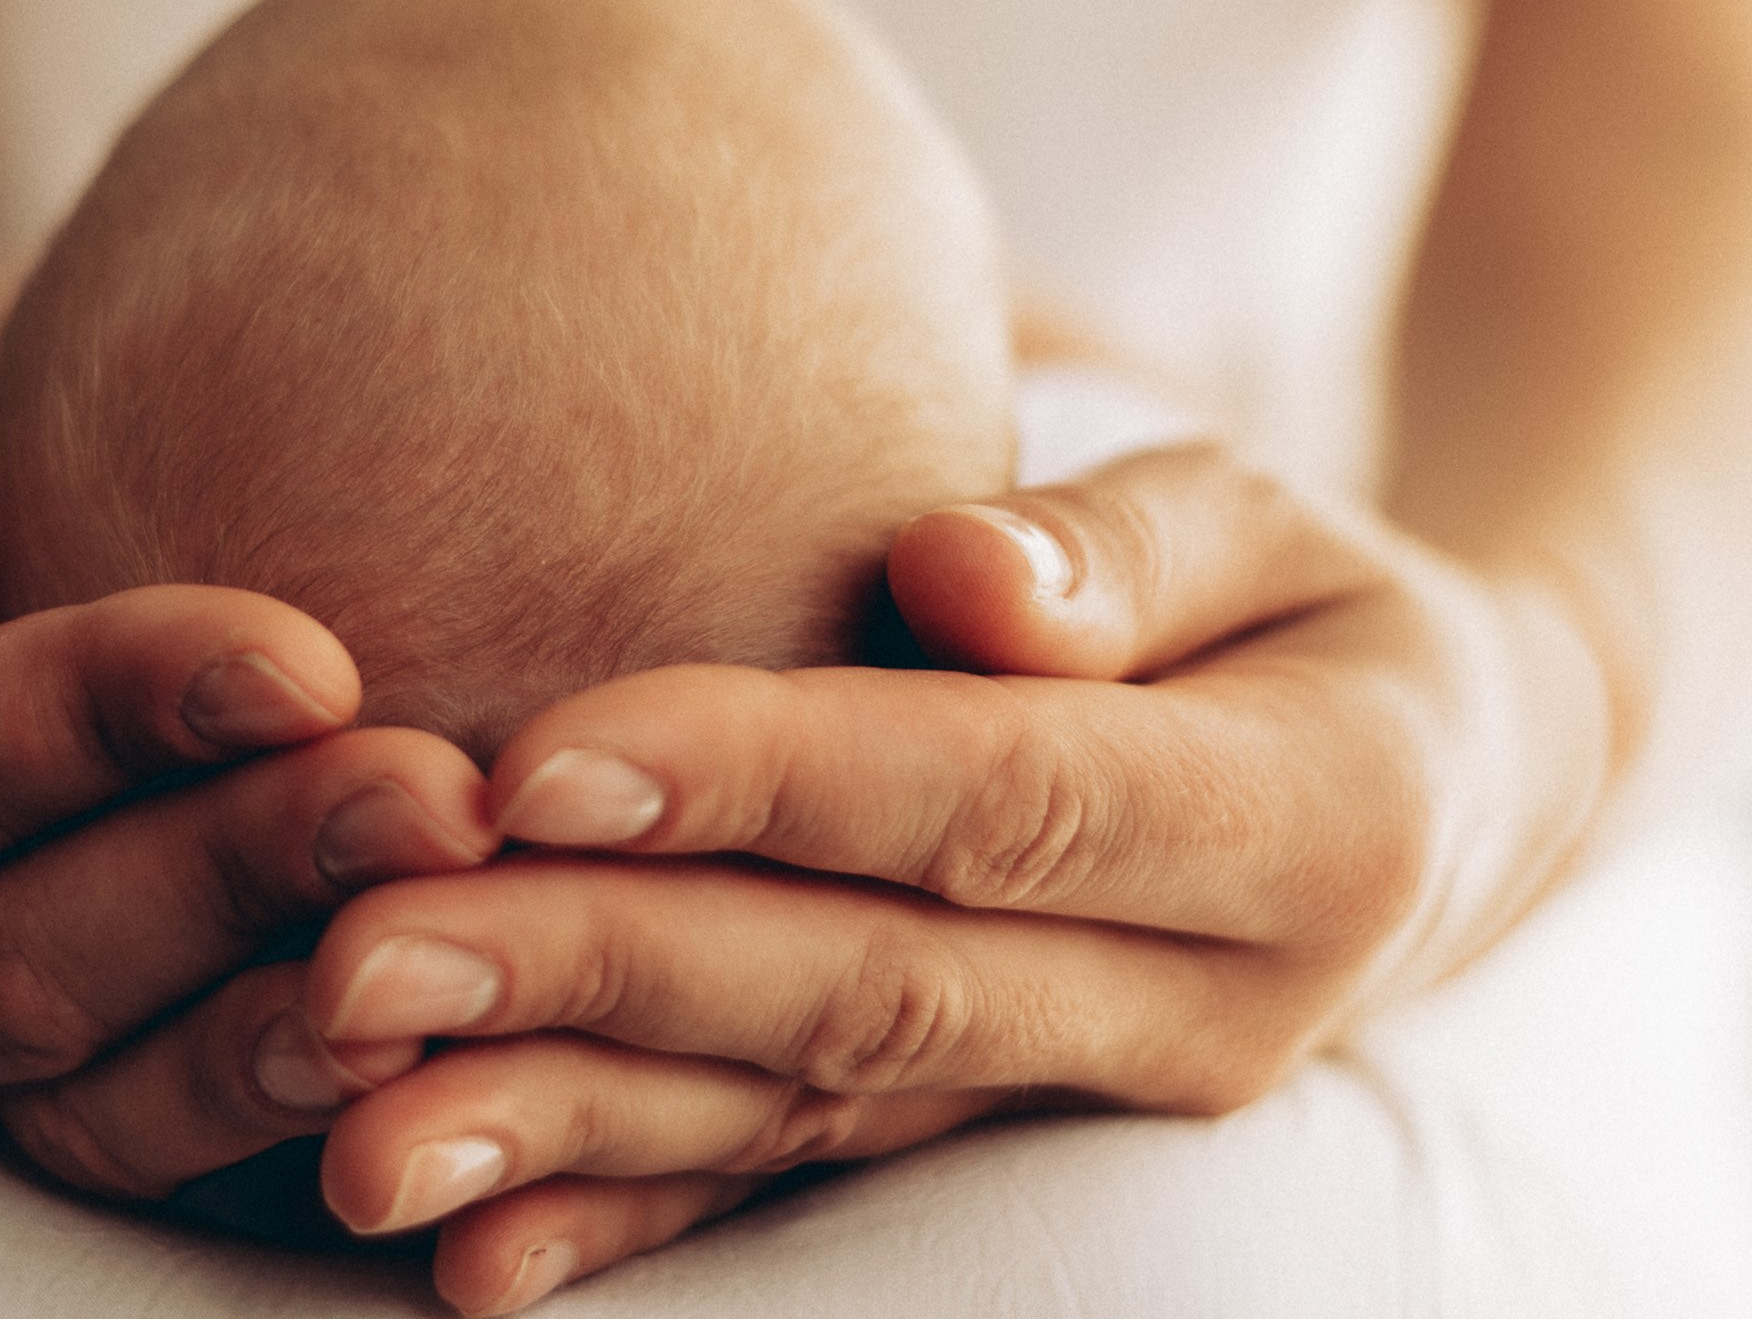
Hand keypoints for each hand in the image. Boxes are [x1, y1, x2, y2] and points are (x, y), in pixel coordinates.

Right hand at [0, 451, 498, 1195]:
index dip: (103, 714)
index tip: (309, 658)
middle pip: (25, 958)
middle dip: (241, 876)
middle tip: (439, 799)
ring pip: (103, 1100)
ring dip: (291, 1027)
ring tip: (468, 939)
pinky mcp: (46, 1123)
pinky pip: (172, 1155)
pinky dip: (310, 1107)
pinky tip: (458, 1039)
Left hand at [298, 446, 1610, 1312]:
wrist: (1414, 797)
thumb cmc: (1304, 609)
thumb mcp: (1270, 525)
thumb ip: (1124, 547)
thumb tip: (961, 572)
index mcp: (1297, 822)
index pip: (994, 800)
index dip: (768, 783)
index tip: (538, 763)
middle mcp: (1196, 1004)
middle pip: (863, 988)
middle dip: (598, 976)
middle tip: (357, 962)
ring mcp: (1086, 1099)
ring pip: (805, 1116)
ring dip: (573, 1124)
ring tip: (358, 1128)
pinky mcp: (991, 1143)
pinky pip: (803, 1187)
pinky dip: (639, 1221)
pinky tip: (476, 1256)